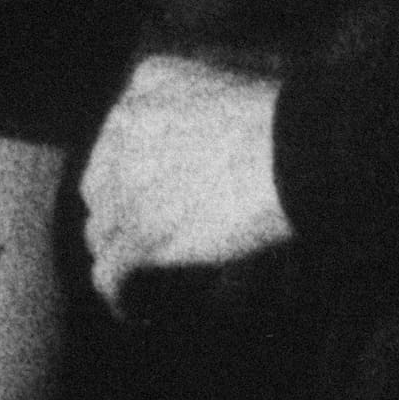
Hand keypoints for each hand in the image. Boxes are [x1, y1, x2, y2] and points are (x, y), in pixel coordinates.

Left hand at [77, 52, 292, 292]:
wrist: (296, 153)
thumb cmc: (286, 125)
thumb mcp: (227, 91)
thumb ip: (194, 114)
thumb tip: (194, 162)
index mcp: (144, 88)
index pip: (119, 136)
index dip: (132, 170)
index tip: (153, 193)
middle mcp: (122, 132)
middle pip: (101, 184)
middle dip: (120, 210)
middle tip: (149, 235)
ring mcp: (126, 185)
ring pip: (102, 231)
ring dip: (121, 253)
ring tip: (145, 274)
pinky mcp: (141, 235)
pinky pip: (111, 275)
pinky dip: (122, 296)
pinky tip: (138, 311)